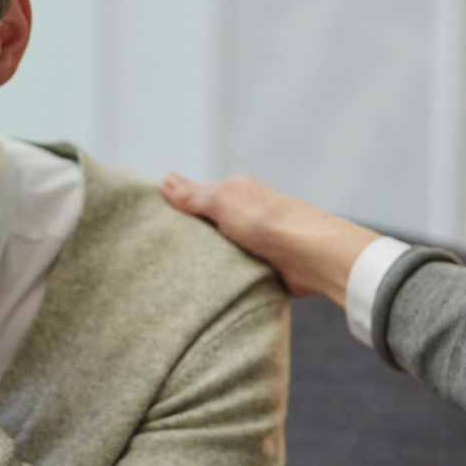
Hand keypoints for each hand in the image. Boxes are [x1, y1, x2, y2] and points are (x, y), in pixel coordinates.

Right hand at [159, 172, 378, 305]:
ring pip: (221, 254)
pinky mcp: (265, 269)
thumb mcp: (223, 200)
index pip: (198, 199)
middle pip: (208, 229)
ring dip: (209, 263)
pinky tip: (209, 287)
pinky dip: (226, 280)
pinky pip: (237, 275)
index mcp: (237, 194)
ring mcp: (257, 244)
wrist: (312, 257)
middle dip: (191, 242)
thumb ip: (194, 194)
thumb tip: (166, 178)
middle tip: (162, 257)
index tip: (152, 226)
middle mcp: (247, 216)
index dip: (176, 211)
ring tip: (181, 276)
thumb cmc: (268, 222)